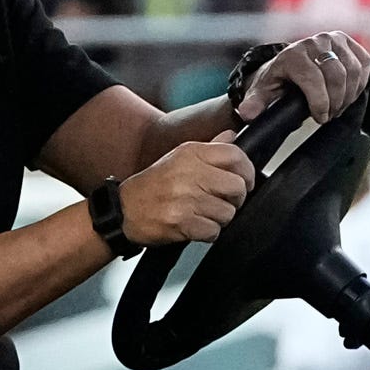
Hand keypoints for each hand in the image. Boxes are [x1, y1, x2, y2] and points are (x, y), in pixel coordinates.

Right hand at [117, 136, 256, 245]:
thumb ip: (208, 149)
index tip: (244, 182)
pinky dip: (207, 233)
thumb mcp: (178, 159)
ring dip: (219, 219)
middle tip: (221, 202)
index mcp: (190, 153)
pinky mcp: (180, 221)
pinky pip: (213, 231)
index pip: (235, 156)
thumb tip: (232, 136)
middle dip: (235, 200)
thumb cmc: (152, 186)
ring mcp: (184, 198)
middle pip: (237, 187)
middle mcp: (189, 173)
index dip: (247, 172)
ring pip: (228, 213)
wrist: (122, 210)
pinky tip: (194, 226)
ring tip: (202, 215)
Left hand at [236, 31, 369, 127]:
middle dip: (336, 101)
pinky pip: (364, 65)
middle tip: (329, 116)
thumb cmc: (278, 81)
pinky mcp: (349, 43)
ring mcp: (333, 40)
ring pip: (353, 71)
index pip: (313, 78)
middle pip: (337, 76)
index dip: (320, 102)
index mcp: (292, 54)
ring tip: (337, 107)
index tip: (321, 118)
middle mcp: (314, 42)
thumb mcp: (263, 93)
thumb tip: (247, 113)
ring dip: (349, 95)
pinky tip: (348, 94)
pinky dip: (359, 83)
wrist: (291, 64)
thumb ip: (255, 103)